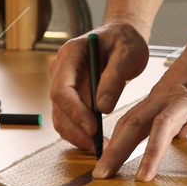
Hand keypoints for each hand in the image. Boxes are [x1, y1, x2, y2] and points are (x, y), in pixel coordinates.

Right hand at [48, 21, 149, 153]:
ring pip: (61, 117)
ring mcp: (64, 85)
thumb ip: (115, 76)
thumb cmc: (124, 40)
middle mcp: (61, 71)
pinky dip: (79, 134)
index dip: (75, 111)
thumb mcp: (127, 52)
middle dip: (76, 129)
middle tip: (97, 145)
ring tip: (99, 148)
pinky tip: (96, 143)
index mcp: (70, 54)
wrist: (122, 37)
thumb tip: (103, 107)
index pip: (63, 88)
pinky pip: (69, 120)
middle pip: (59, 106)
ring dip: (77, 136)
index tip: (92, 127)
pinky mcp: (72, 98)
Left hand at [94, 25, 186, 180]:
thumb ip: (182, 111)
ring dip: (151, 153)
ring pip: (165, 124)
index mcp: (162, 95)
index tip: (102, 166)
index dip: (113, 144)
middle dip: (117, 150)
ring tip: (143, 179)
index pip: (130, 121)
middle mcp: (170, 96)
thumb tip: (180, 134)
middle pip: (136, 123)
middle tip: (102, 175)